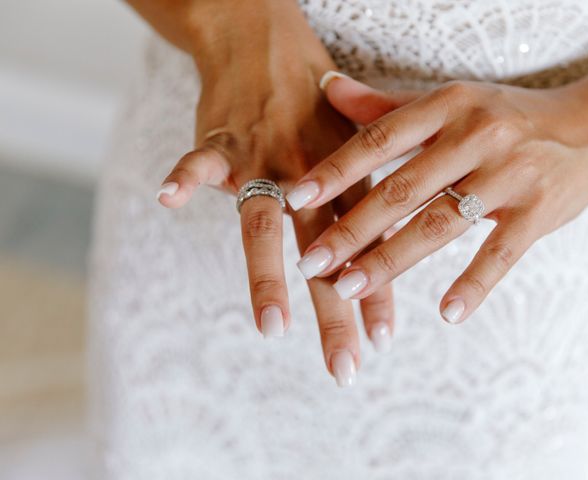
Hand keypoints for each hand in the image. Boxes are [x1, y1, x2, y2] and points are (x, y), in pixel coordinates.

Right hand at [140, 0, 393, 383]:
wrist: (269, 40)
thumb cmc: (314, 102)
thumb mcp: (353, 144)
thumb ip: (363, 196)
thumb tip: (376, 255)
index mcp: (343, 180)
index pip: (364, 247)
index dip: (374, 292)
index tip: (382, 340)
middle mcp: (308, 176)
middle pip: (323, 251)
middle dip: (335, 309)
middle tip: (345, 364)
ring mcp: (264, 158)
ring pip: (265, 221)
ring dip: (268, 273)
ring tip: (272, 325)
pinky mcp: (223, 139)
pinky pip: (202, 160)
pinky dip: (187, 176)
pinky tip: (170, 198)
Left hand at [287, 65, 587, 323]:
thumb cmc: (505, 117)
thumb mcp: (449, 102)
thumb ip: (385, 105)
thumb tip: (327, 88)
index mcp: (448, 106)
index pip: (380, 138)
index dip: (336, 170)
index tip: (295, 199)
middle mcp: (477, 134)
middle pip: (402, 188)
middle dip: (352, 230)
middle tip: (311, 263)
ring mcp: (511, 173)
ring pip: (440, 223)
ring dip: (392, 261)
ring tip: (349, 288)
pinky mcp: (540, 210)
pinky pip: (502, 252)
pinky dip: (475, 283)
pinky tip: (447, 312)